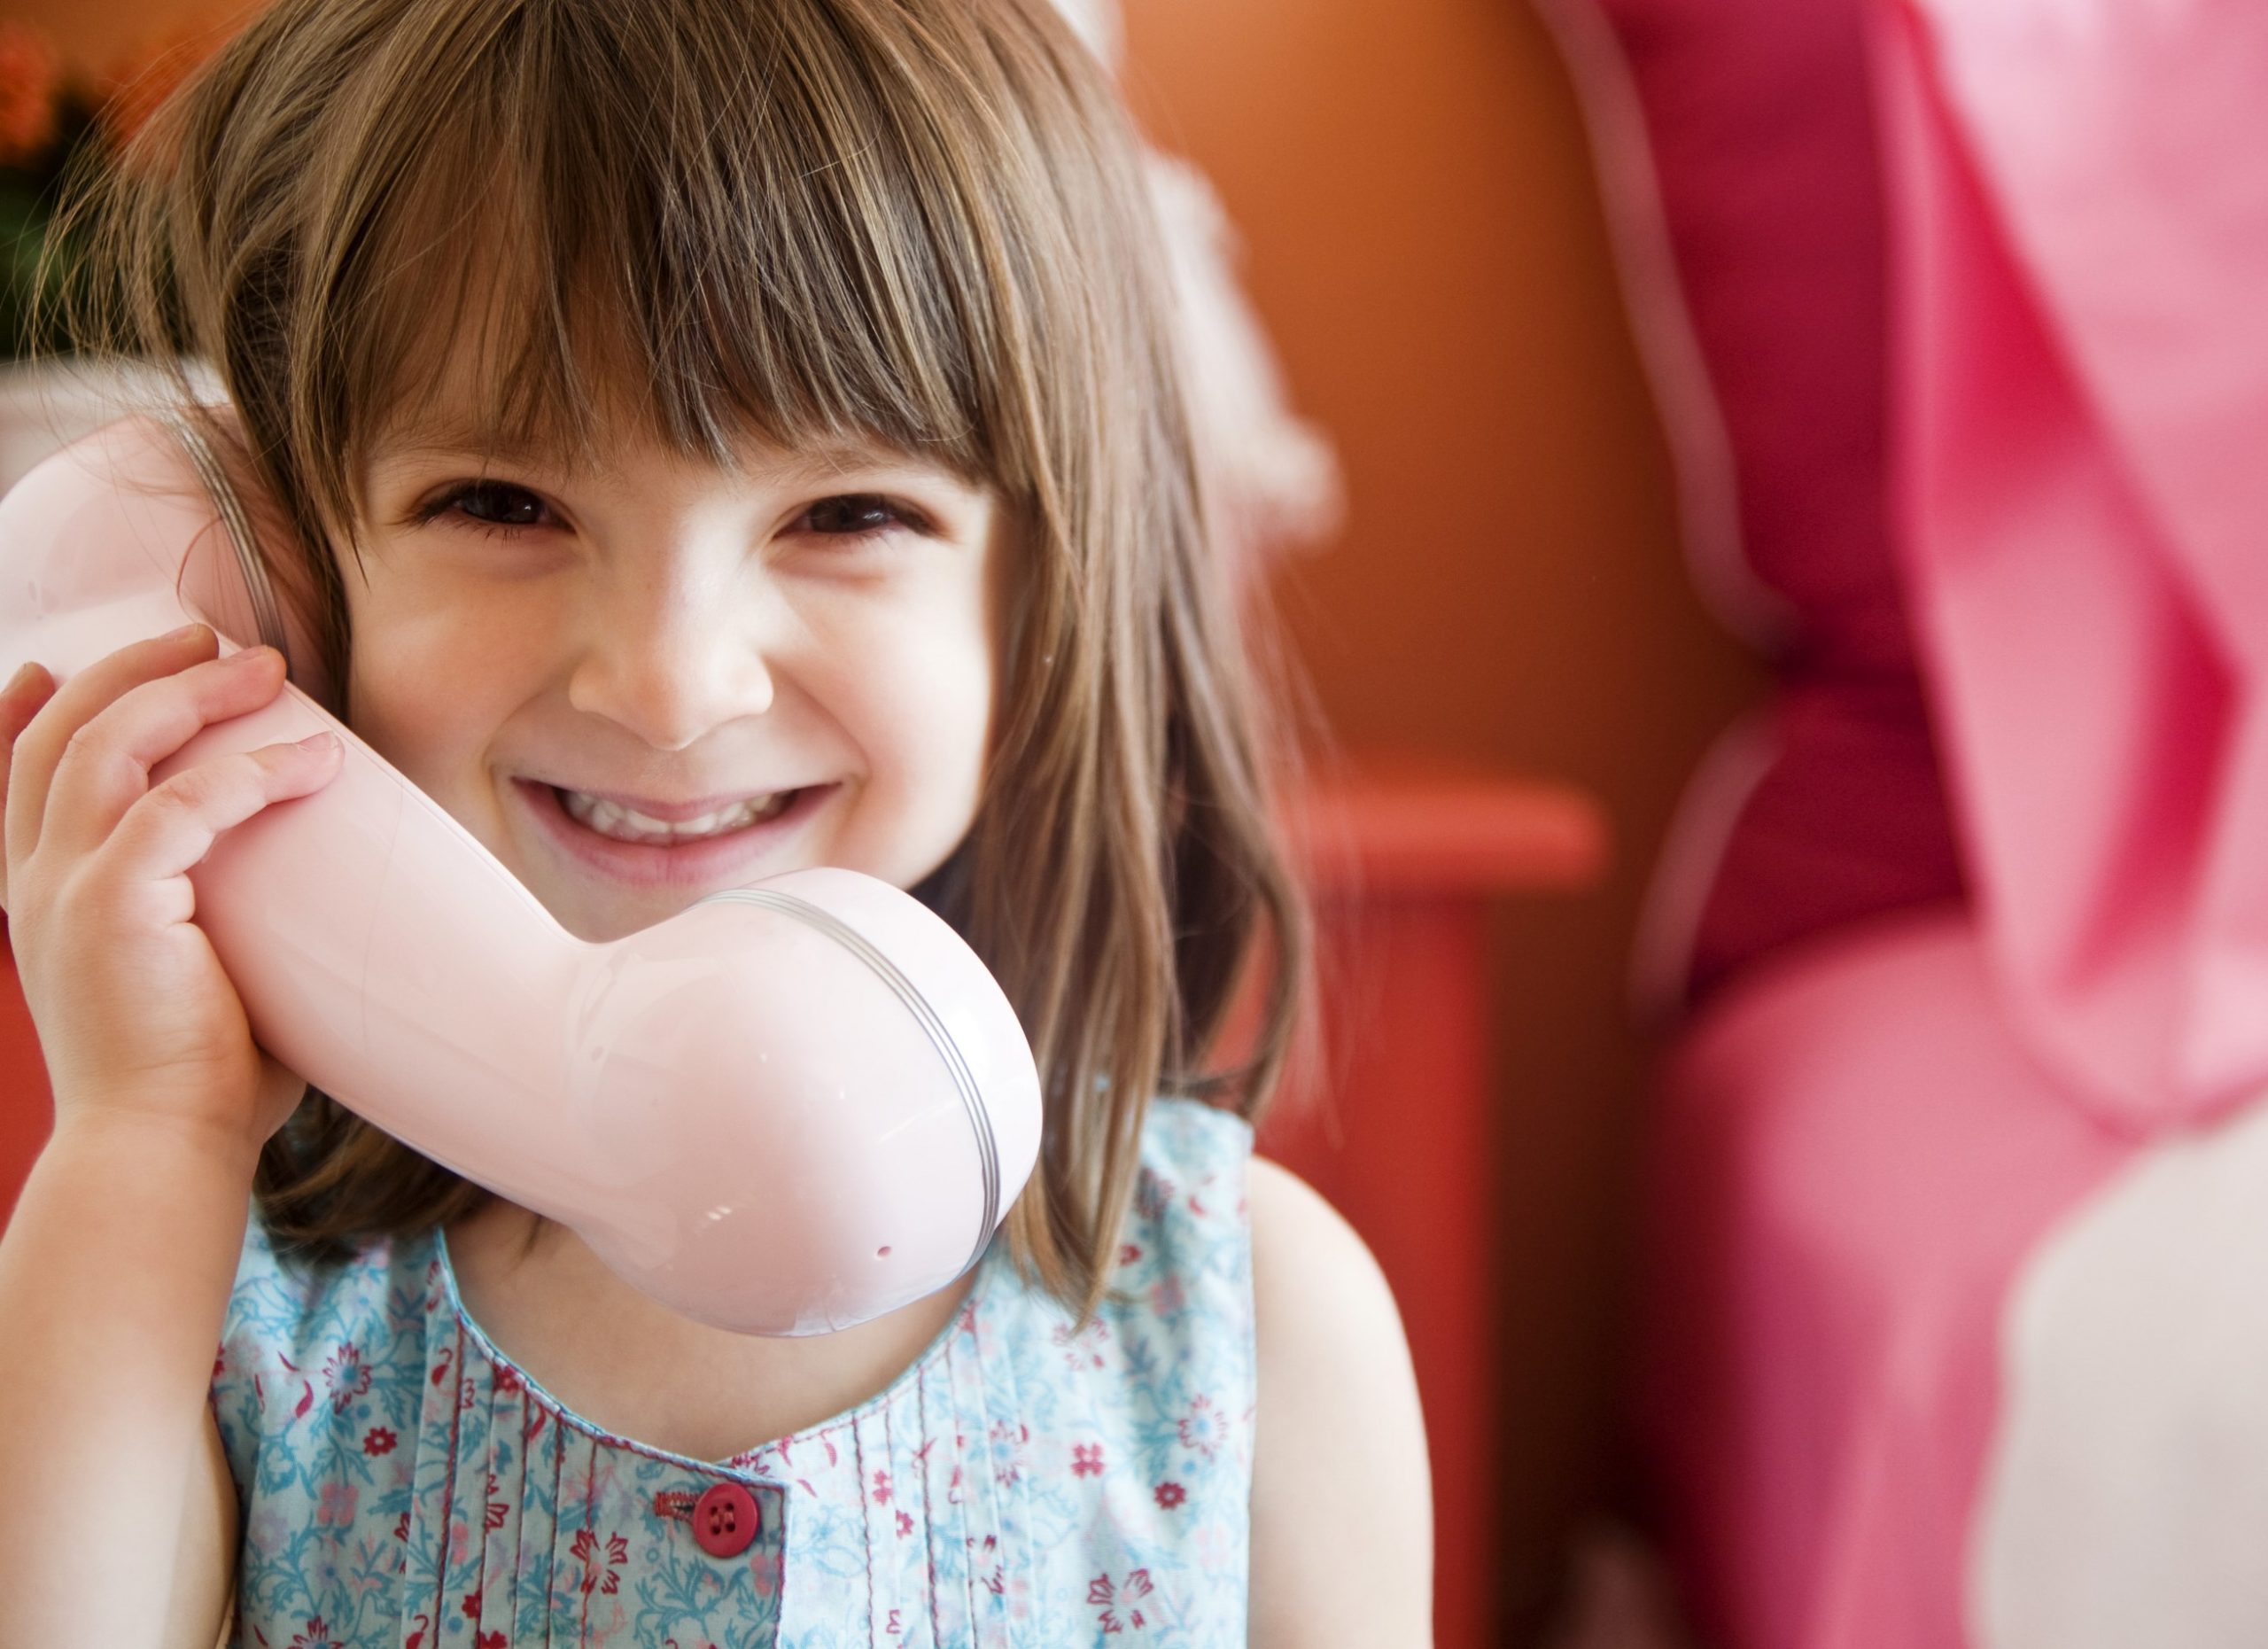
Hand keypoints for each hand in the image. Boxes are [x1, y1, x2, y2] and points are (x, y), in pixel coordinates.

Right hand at [0, 624, 342, 1155]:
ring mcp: (64, 889)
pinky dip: (250, 770)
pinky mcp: (112, 904)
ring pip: (109, 744)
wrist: (160, 1152)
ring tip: (263, 666)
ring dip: (187, 692)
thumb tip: (297, 895)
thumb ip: (211, 920)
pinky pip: (181, 805)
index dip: (35, 707)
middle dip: (134, 670)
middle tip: (209, 636)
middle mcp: (37, 883)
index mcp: (43, 898)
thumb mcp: (192, 976)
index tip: (60, 662)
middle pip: (61, 733)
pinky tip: (315, 759)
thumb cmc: (197, 1083)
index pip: (17, 773)